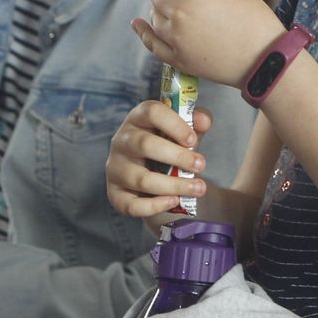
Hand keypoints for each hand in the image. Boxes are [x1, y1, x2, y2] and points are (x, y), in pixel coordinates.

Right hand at [107, 100, 212, 233]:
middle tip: (201, 165)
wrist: (153, 173)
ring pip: (141, 178)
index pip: (151, 112)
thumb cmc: (168, 144)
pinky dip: (155, 205)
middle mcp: (122, 140)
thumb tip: (203, 121)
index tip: (193, 139)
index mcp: (138, 118)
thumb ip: (195, 124)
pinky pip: (131, 204)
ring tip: (198, 188)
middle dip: (178, 156)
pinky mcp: (114, 193)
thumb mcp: (182, 131)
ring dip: (173, 185)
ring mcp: (115, 167)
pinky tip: (175, 201)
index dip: (174, 125)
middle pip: (145, 144)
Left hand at [135, 0, 284, 85]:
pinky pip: (151, 42)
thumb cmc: (255, 20)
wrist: (265, 60)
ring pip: (154, 14)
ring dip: (160, 7)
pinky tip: (138, 24)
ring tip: (174, 6)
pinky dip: (143, 31)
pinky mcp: (176, 58)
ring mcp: (175, 36)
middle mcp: (179, 10)